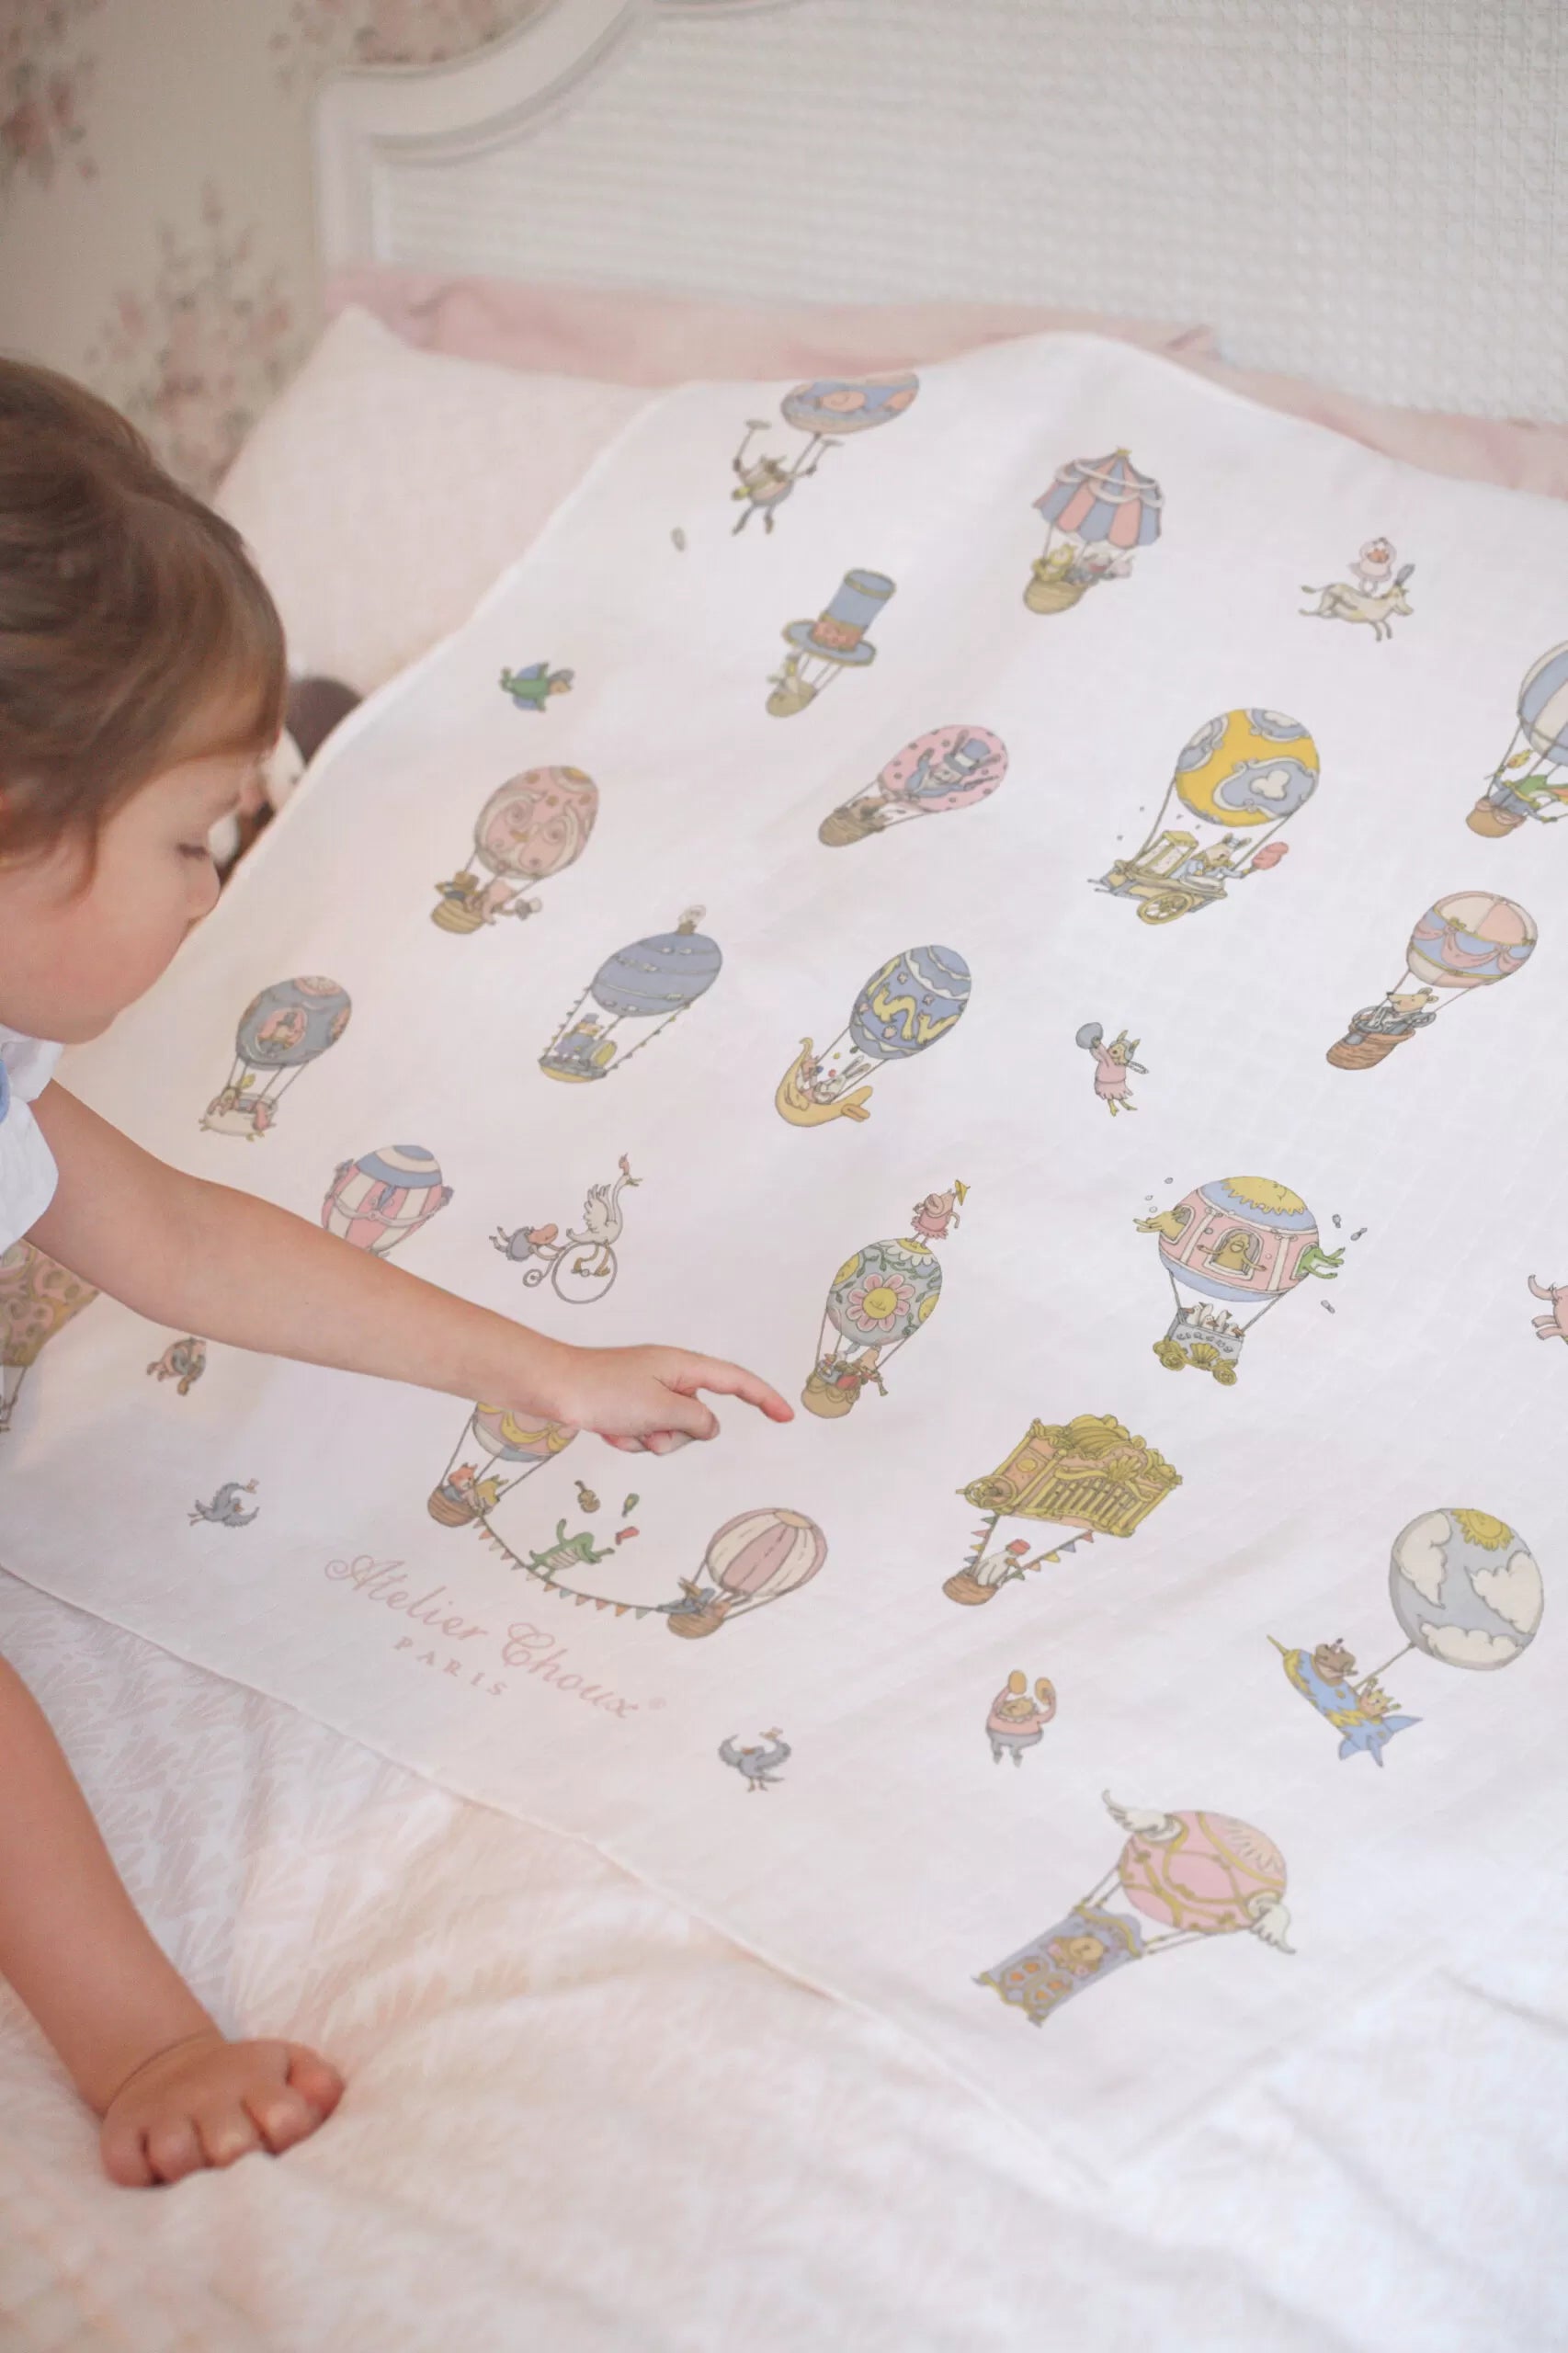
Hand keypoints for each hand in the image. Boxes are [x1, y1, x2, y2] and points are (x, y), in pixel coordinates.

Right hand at [99, 2029, 343, 2186]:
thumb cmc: (244, 2081)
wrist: (168, 2062)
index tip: (281, 2143)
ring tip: (198, 2171)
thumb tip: (321, 2107)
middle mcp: (207, 2095)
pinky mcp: (122, 2131)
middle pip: (231, 2145)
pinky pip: (126, 2167)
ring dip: (187, 2174)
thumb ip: (319, 2084)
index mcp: (255, 2080)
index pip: (287, 2119)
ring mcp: (163, 2113)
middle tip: (239, 2166)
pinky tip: (154, 2175)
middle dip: (240, 2164)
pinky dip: (138, 2177)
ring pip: (175, 2155)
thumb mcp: (288, 2064)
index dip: (290, 2139)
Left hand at [545, 1343, 792, 1455]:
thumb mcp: (660, 1408)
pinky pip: (644, 1434)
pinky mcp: (628, 1405)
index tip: (786, 1416)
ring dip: (648, 1440)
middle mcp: (669, 1375)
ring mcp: (648, 1391)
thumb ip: (696, 1419)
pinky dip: (629, 1438)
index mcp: (682, 1365)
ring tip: (621, 1428)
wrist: (551, 1388)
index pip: (736, 1382)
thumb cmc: (603, 1390)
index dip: (764, 1398)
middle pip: (699, 1417)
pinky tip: (607, 1430)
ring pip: (671, 1432)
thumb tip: (710, 1426)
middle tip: (647, 1429)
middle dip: (676, 1435)